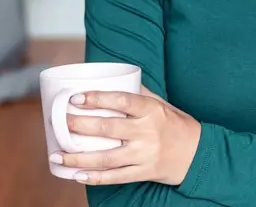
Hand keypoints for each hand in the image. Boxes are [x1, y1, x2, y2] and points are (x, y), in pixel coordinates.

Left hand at [53, 86, 200, 185]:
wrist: (198, 154)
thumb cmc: (177, 125)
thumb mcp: (162, 104)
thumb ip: (139, 93)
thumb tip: (113, 78)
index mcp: (151, 110)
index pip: (121, 101)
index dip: (97, 98)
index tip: (75, 98)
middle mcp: (147, 132)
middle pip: (108, 128)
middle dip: (79, 125)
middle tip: (59, 122)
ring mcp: (145, 154)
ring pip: (106, 157)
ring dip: (78, 158)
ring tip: (57, 155)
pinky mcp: (144, 172)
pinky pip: (115, 177)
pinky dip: (95, 178)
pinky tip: (77, 175)